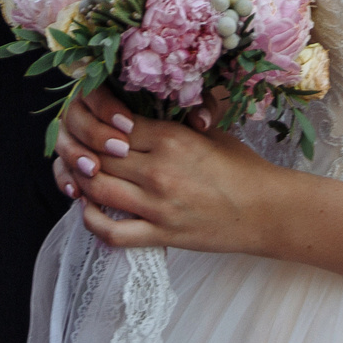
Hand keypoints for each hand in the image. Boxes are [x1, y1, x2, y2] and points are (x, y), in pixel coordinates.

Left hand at [53, 89, 276, 255]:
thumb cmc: (242, 168)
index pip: (112, 122)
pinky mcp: (161, 235)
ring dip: (81, 181)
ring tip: (79, 175)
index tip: (89, 118)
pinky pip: (113, 233)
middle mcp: (159, 170)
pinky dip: (92, 221)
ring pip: (97, 189)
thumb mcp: (210, 133)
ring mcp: (157, 206)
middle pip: (98, 154)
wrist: (267, 211)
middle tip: (76, 146)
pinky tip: (89, 210)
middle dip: (80, 148)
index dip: (94, 118)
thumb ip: (174, 122)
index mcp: (171, 138)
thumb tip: (144, 107)